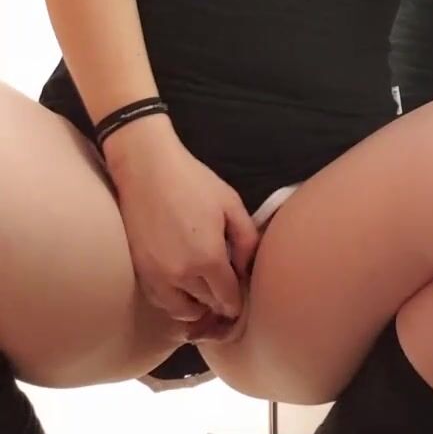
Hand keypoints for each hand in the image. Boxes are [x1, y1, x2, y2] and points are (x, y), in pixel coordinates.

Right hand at [106, 121, 259, 328]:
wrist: (147, 168)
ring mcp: (157, 276)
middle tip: (225, 286)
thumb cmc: (193, 181)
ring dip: (197, 305)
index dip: (238, 300)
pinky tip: (181, 284)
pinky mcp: (140, 270)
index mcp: (208, 259)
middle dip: (219, 300)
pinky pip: (160, 301)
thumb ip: (247, 240)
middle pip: (207, 305)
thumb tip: (246, 269)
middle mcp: (182, 275)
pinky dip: (174, 300)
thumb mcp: (231, 203)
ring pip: (182, 311)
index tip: (240, 292)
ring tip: (204, 288)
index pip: (228, 299)